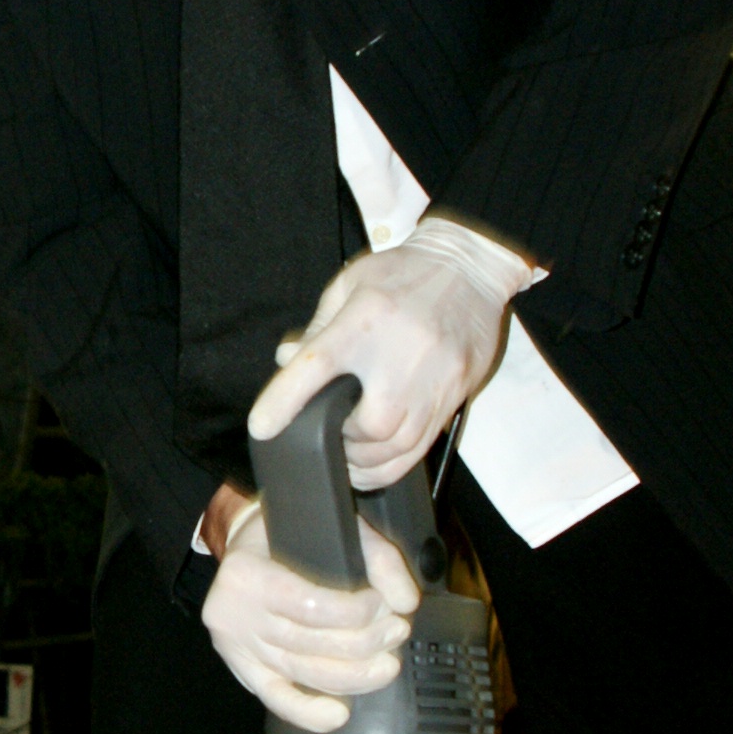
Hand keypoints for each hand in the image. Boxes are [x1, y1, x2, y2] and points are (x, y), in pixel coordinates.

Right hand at [201, 492, 418, 732]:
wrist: (245, 550)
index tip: (384, 605)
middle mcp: (234, 615)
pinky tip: (338, 715)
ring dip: (354, 676)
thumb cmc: (289, 536)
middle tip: (397, 631)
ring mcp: (237, 647)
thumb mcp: (333, 528)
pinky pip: (277, 699)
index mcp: (248, 575)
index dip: (358, 614)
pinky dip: (309, 713)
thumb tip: (407, 602)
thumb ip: (378, 557)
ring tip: (387, 665)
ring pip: (303, 673)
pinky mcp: (244, 671)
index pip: (312, 606)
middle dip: (366, 643)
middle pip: (311, 644)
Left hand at [250, 217, 529, 490]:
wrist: (471, 270)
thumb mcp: (350, 285)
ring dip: (367, 460)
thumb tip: (286, 360)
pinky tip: (377, 462)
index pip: (317, 364)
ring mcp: (434, 379)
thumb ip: (317, 326)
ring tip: (351, 455)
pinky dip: (394, 464)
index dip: (285, 400)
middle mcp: (401, 355)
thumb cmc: (404, 274)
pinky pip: (422, 447)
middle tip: (332, 436)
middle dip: (344, 441)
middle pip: (369, 425)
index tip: (261, 426)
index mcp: (365, 321)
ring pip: (398, 445)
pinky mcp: (455, 395)